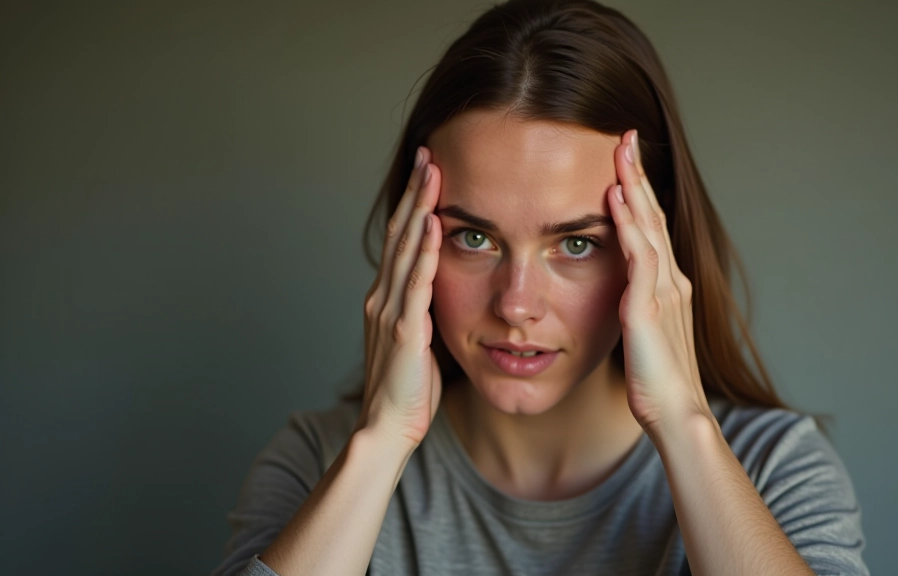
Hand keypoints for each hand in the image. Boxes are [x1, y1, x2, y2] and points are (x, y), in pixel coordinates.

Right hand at [360, 146, 442, 446]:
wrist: (387, 428)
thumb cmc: (407, 390)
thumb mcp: (418, 341)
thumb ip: (423, 311)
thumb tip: (442, 290)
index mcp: (387, 298)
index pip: (402, 240)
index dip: (414, 204)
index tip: (428, 171)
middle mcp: (383, 297)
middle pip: (400, 232)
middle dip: (415, 191)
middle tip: (429, 152)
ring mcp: (390, 311)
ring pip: (405, 248)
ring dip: (419, 207)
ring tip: (431, 171)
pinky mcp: (404, 330)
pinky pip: (416, 283)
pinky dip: (423, 251)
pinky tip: (432, 223)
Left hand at [607, 130, 712, 433]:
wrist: (677, 413)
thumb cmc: (658, 382)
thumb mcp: (645, 335)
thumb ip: (638, 308)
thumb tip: (624, 294)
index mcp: (668, 286)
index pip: (652, 228)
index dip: (639, 194)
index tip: (625, 162)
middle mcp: (670, 280)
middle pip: (653, 216)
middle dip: (637, 174)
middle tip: (626, 136)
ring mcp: (662, 291)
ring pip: (648, 226)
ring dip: (633, 186)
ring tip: (620, 151)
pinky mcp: (648, 307)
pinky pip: (637, 256)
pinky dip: (627, 224)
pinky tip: (613, 198)